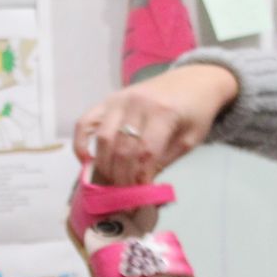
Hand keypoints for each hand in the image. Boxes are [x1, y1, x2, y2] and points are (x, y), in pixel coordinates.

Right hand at [72, 64, 241, 184]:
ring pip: (103, 138)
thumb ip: (164, 160)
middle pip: (122, 149)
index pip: (145, 153)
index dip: (140, 178)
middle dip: (121, 178)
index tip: (139, 197)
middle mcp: (138, 104)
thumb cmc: (195, 112)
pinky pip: (86, 121)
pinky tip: (86, 160)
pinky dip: (80, 142)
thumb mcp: (190, 139)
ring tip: (111, 182)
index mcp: (163, 113)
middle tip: (124, 196)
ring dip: (104, 165)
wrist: (194, 80)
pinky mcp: (108, 100)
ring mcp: (120, 100)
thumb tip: (140, 186)